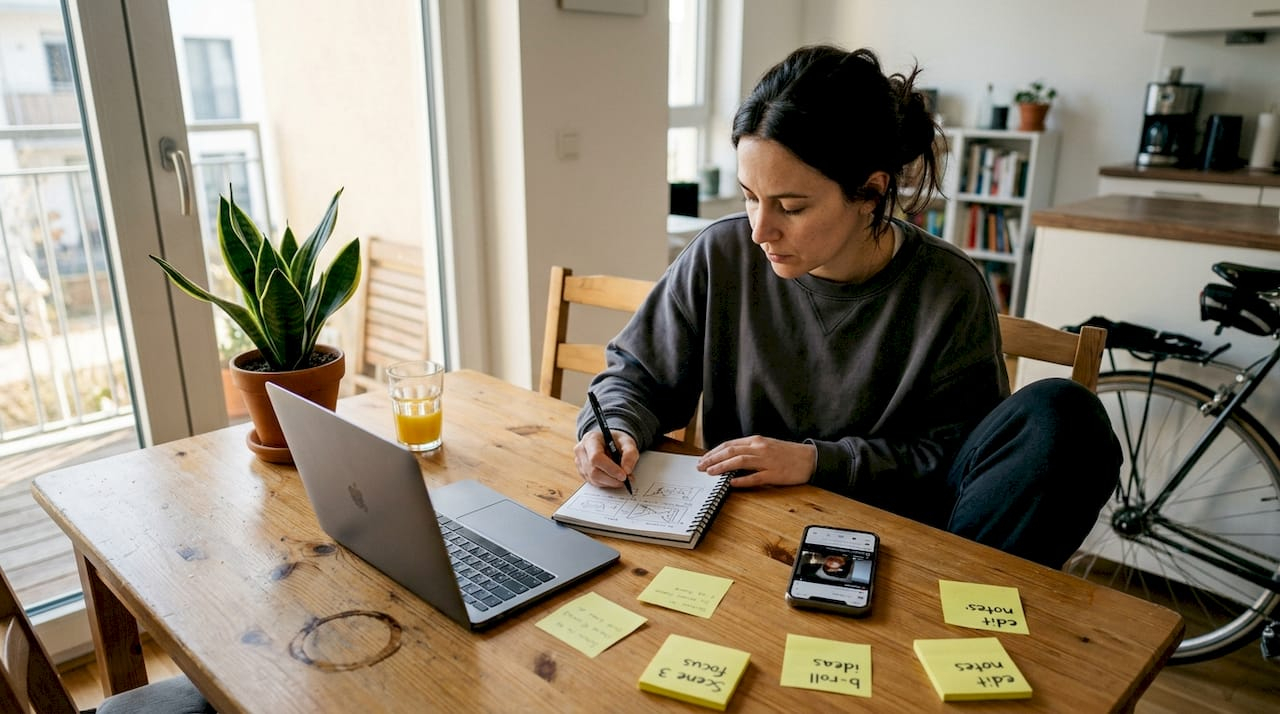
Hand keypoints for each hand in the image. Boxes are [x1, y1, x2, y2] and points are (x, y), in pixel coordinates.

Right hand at [574, 430, 639, 488]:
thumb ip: (630, 454)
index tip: (623, 475)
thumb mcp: (627, 442)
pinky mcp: (582, 472)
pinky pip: (593, 482)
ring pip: (593, 479)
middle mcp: (581, 450)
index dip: (610, 469)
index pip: (596, 457)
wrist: (609, 442)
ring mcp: (579, 462)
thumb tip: (627, 470)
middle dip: (612, 479)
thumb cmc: (616, 441)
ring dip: (610, 482)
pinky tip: (614, 478)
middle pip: (593, 471)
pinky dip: (606, 483)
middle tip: (626, 480)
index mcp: (591, 439)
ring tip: (622, 479)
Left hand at [697, 435, 815, 487]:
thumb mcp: (766, 445)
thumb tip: (730, 457)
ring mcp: (767, 461)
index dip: (714, 451)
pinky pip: (755, 477)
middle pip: (731, 451)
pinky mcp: (774, 474)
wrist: (810, 458)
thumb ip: (750, 450)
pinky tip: (731, 483)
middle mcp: (760, 448)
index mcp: (756, 441)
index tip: (703, 458)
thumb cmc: (787, 453)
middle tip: (700, 466)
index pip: (729, 444)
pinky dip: (742, 480)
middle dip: (713, 459)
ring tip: (710, 472)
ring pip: (739, 461)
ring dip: (722, 467)